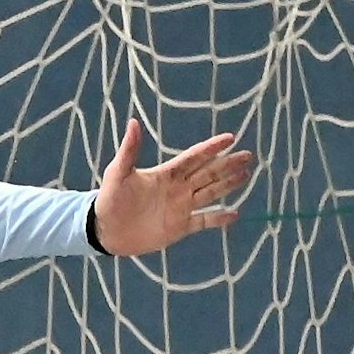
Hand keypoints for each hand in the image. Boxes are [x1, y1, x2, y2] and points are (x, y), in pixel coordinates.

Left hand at [91, 119, 254, 256]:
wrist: (105, 230)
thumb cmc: (110, 199)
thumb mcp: (119, 172)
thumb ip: (129, 150)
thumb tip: (133, 123)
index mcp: (166, 174)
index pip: (194, 157)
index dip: (211, 148)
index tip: (230, 138)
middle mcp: (178, 189)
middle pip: (208, 173)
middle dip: (228, 164)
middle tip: (248, 155)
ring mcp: (181, 207)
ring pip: (211, 193)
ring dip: (228, 185)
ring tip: (247, 174)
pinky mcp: (180, 227)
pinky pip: (204, 221)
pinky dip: (218, 218)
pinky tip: (234, 213)